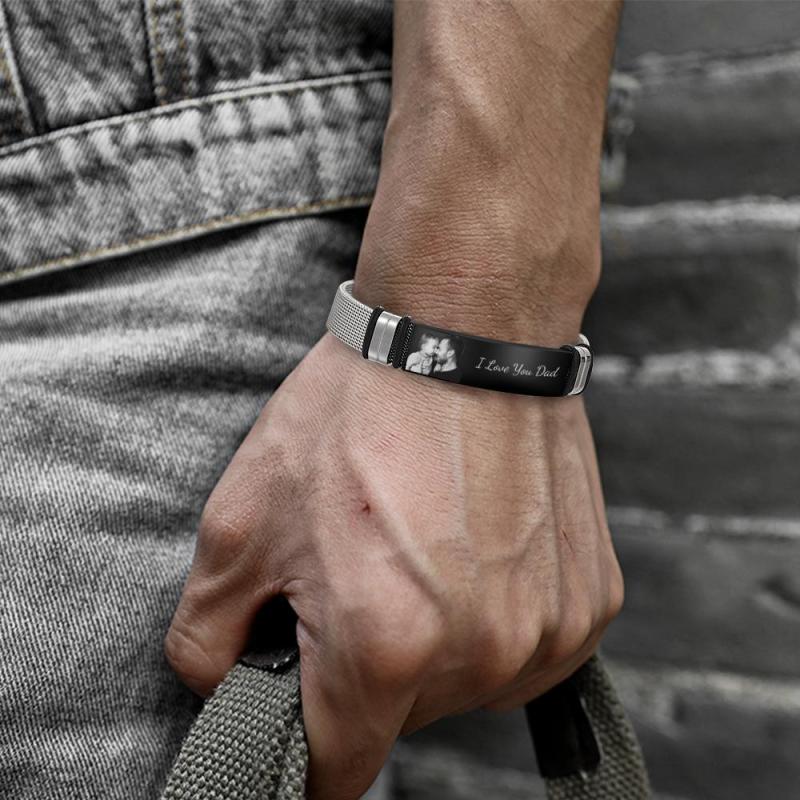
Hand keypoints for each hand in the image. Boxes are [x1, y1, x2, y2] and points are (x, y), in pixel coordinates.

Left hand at [164, 330, 623, 799]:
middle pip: (402, 721)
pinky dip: (494, 619)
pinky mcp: (590, 600)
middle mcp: (481, 653)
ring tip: (422, 551)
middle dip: (368, 671)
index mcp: (384, 644)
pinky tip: (477, 550)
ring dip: (438, 645)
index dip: (307, 745)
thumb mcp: (241, 518)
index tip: (304, 708)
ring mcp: (547, 629)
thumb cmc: (357, 413)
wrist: (465, 333)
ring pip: (469, 688)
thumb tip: (224, 686)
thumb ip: (208, 635)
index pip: (337, 768)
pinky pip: (527, 650)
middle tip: (361, 577)